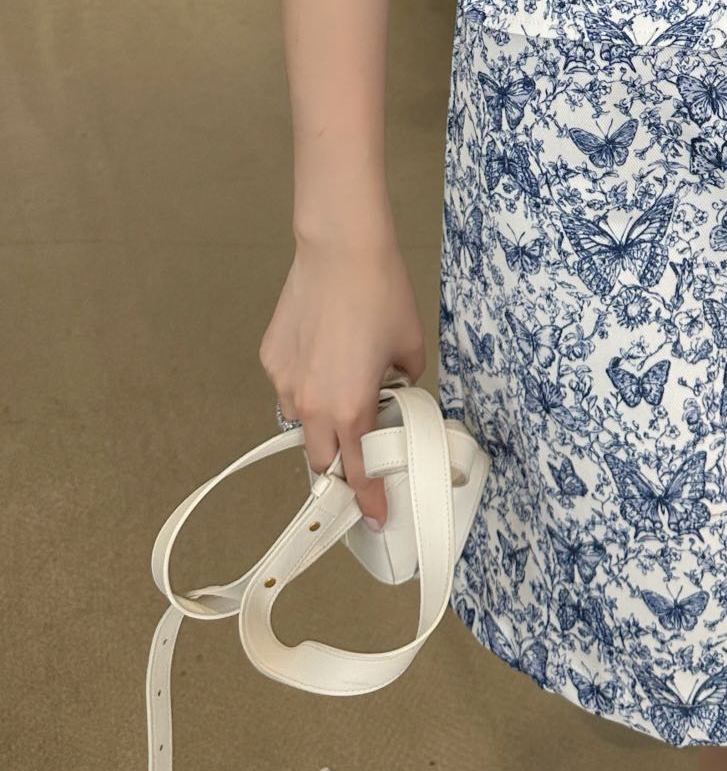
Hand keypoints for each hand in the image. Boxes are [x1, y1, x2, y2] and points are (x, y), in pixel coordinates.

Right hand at [260, 227, 425, 527]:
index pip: (358, 473)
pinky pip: (288, 386)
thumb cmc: (382, 295)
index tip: (375, 518)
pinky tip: (324, 354)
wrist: (341, 252)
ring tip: (341, 395)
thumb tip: (396, 387)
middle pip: (319, 460)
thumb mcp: (410, 347)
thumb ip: (404, 381)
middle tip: (356, 465)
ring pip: (300, 421)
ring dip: (320, 423)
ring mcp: (285, 382)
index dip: (368, 500)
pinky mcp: (271, 358)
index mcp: (350, 409)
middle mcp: (311, 405)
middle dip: (337, 469)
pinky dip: (305, 384)